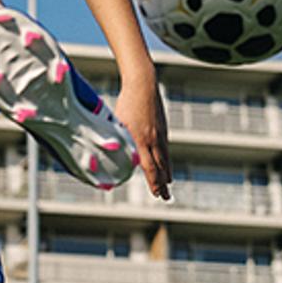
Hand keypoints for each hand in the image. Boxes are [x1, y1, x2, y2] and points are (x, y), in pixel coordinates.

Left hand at [115, 76, 172, 200]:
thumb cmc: (126, 102)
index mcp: (140, 140)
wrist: (143, 85)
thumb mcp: (116, 123)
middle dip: (163, 184)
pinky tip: (166, 165)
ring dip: (167, 174)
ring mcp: (160, 134)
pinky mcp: (163, 129)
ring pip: (165, 159)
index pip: (149, 167)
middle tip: (165, 197)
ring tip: (169, 184)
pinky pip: (165, 149)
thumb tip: (112, 156)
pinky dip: (167, 160)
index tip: (157, 194)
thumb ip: (117, 141)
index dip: (154, 183)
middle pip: (160, 167)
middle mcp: (153, 140)